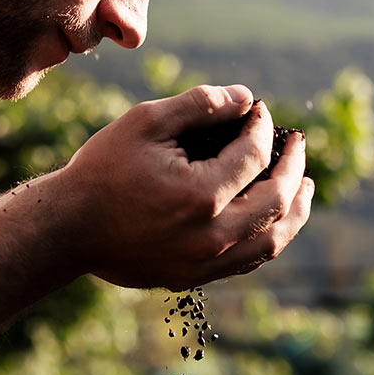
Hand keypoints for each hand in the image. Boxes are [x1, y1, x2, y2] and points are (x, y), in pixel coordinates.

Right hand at [58, 84, 313, 289]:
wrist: (68, 228)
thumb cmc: (102, 169)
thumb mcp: (145, 122)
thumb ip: (198, 104)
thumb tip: (244, 97)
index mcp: (201, 194)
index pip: (255, 154)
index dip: (261, 126)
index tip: (256, 109)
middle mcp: (212, 235)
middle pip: (278, 200)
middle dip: (294, 165)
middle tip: (298, 143)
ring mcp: (205, 262)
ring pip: (272, 240)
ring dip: (296, 209)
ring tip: (305, 186)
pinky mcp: (195, 277)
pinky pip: (249, 260)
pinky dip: (269, 235)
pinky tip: (271, 217)